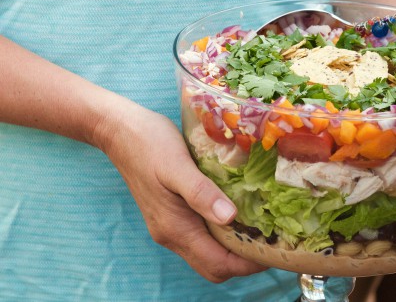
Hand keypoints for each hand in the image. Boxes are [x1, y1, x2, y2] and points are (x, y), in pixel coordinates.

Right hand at [95, 102, 265, 282]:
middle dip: (244, 261)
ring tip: (262, 229)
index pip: (218, 263)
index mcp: (175, 228)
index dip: (248, 263)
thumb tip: (229, 217)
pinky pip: (201, 236)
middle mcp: (171, 234)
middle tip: (273, 242)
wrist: (119, 130)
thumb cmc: (149, 143)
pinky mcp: (170, 214)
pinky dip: (222, 234)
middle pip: (213, 265)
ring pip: (207, 253)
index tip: (275, 251)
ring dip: (234, 249)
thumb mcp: (177, 165)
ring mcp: (169, 225)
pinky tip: (239, 214)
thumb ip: (201, 193)